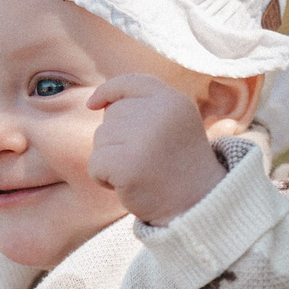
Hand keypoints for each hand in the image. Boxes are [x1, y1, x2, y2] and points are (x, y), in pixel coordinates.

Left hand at [86, 73, 226, 224]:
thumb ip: (143, 108)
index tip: (92, 105)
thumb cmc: (177, 166)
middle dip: (117, 139)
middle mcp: (160, 112)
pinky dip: (103, 178)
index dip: (108, 91)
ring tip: (140, 171)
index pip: (129, 82)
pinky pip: (95, 163)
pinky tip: (126, 185)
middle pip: (110, 116)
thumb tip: (94, 102)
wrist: (196, 205)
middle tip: (145, 159)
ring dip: (110, 159)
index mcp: (173, 100)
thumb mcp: (171, 125)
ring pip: (100, 139)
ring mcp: (144, 137)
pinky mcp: (128, 163)